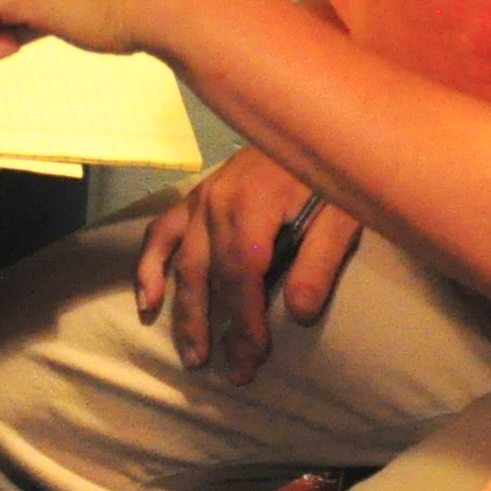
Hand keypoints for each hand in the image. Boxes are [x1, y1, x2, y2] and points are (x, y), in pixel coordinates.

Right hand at [136, 146, 362, 382]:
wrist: (314, 118)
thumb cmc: (331, 169)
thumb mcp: (343, 211)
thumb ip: (320, 260)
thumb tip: (299, 313)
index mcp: (253, 206)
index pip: (242, 276)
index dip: (244, 321)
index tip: (252, 359)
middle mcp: (218, 203)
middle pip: (209, 276)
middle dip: (215, 328)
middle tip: (230, 372)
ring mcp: (203, 198)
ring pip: (183, 262)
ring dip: (184, 310)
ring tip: (192, 354)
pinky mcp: (199, 196)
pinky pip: (162, 231)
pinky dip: (149, 265)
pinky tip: (147, 299)